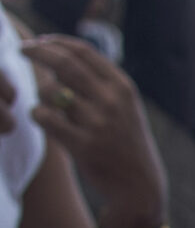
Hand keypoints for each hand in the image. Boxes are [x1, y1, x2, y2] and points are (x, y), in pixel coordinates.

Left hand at [24, 36, 166, 227]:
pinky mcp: (84, 145)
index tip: (38, 41)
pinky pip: (44, 117)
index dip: (55, 41)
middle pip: (64, 64)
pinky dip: (38, 114)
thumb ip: (95, 81)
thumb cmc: (123, 141)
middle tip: (21, 49)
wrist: (140, 185)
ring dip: (40, 92)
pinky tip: (44, 120)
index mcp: (123, 87)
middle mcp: (113, 102)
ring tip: (46, 103)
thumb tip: (53, 53)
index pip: (83, 51)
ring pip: (50, 91)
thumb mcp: (122, 106)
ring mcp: (99, 124)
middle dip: (36, 51)